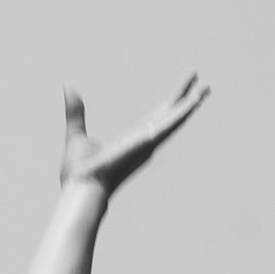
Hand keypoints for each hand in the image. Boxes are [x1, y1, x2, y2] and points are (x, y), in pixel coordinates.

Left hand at [60, 74, 207, 199]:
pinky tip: (193, 103)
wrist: (80, 189)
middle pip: (169, 117)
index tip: (183, 88)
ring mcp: (146, 144)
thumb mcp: (76, 134)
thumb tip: (68, 89)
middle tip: (204, 84)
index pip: (155, 117)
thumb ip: (75, 112)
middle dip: (186, 100)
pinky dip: (181, 115)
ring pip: (173, 121)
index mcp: (131, 139)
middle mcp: (142, 143)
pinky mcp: (145, 144)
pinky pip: (167, 127)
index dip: (169, 103)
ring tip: (206, 89)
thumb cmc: (77, 173)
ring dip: (191, 105)